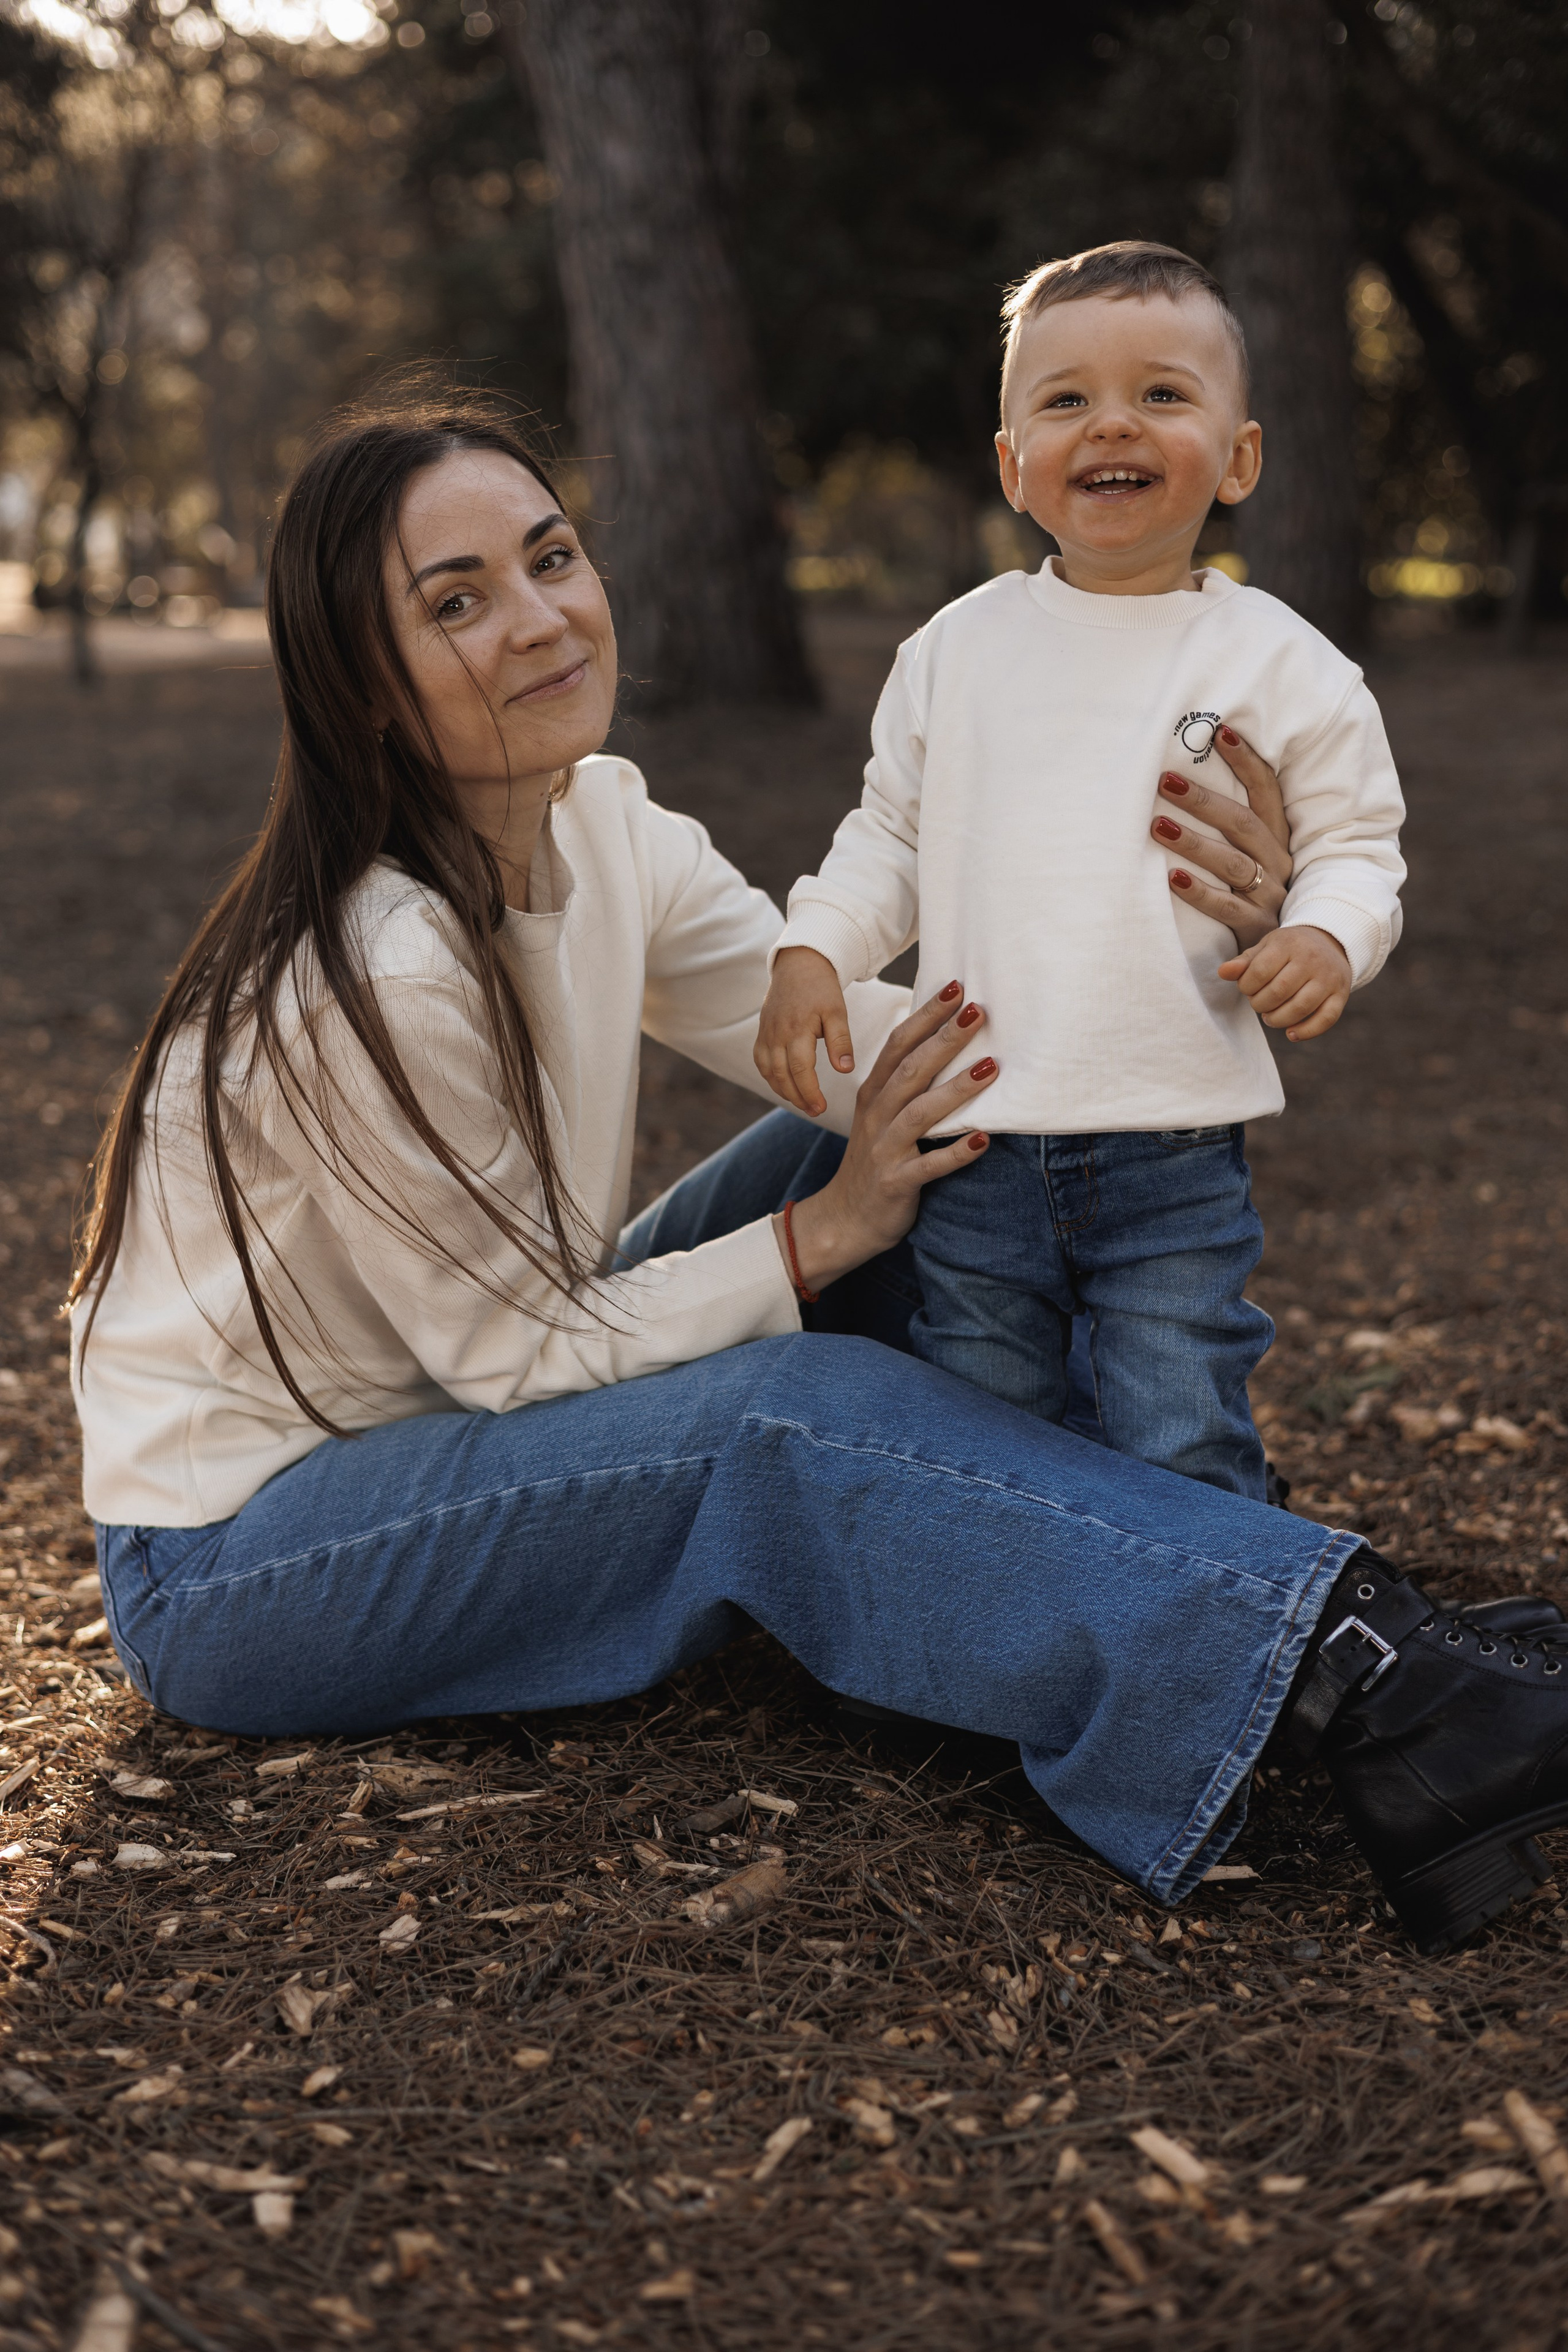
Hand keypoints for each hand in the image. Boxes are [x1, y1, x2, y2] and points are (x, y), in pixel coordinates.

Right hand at [756, 946, 854, 1116]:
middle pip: (782, 1075)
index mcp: (797, 1029)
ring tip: (802, 1103)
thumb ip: (841, 1041)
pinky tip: (785, 1086)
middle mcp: (777, 1033)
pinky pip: (761, 1061)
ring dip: (783, 1091)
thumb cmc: (821, 988)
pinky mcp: (762, 1032)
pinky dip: (771, 1078)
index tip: (821, 1108)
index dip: (809, 1092)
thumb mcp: (837, 1011)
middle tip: (815, 1111)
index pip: (800, 1069)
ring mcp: (766, 1033)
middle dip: (798, 1098)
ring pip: (769, 1072)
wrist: (798, 964)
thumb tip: (845, 1070)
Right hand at [776, 982, 997, 1291]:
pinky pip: (928, 1167)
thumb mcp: (883, 1115)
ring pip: (921, 1113)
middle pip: (911, 1069)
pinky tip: (984, 1140)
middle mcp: (877, 1116)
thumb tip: (944, 1041)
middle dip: (945, 1039)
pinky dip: (955, 1154)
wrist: (844, 1219)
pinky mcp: (896, 1182)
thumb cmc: (876, 1160)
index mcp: (874, 1094)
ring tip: (990, 1067)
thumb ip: (906, 1083)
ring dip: (956, 1089)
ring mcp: (885, 1149)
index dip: (926, 1015)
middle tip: (978, 1011)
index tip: (957, 986)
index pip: (899, 1044)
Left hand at [1152, 723, 1291, 947]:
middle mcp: (1278, 863)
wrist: (1282, 958)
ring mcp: (1270, 897)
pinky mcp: (1257, 928)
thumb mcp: (1249, 859)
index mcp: (1278, 840)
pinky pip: (1227, 909)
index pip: (1267, 793)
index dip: (1248, 762)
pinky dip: (1199, 893)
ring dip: (1195, 843)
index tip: (1220, 732)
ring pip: (1233, 865)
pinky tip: (1172, 878)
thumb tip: (1182, 781)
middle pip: (1243, 825)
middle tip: (1166, 781)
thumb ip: (1230, 827)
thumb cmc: (1252, 896)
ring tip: (1157, 826)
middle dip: (1205, 801)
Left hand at [1219, 924, 1351, 1040]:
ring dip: (1278, 1020)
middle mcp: (1311, 959)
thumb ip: (1244, 962)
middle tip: (1258, 1004)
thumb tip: (1222, 973)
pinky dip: (1306, 1032)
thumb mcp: (1266, 947)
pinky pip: (1325, 1019)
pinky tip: (1291, 1034)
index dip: (1246, 987)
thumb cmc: (1290, 948)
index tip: (1247, 989)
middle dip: (1260, 1005)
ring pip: (1300, 1008)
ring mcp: (1329, 977)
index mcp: (1289, 944)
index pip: (1259, 972)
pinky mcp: (1341, 994)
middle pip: (1279, 992)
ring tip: (1270, 1017)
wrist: (1331, 941)